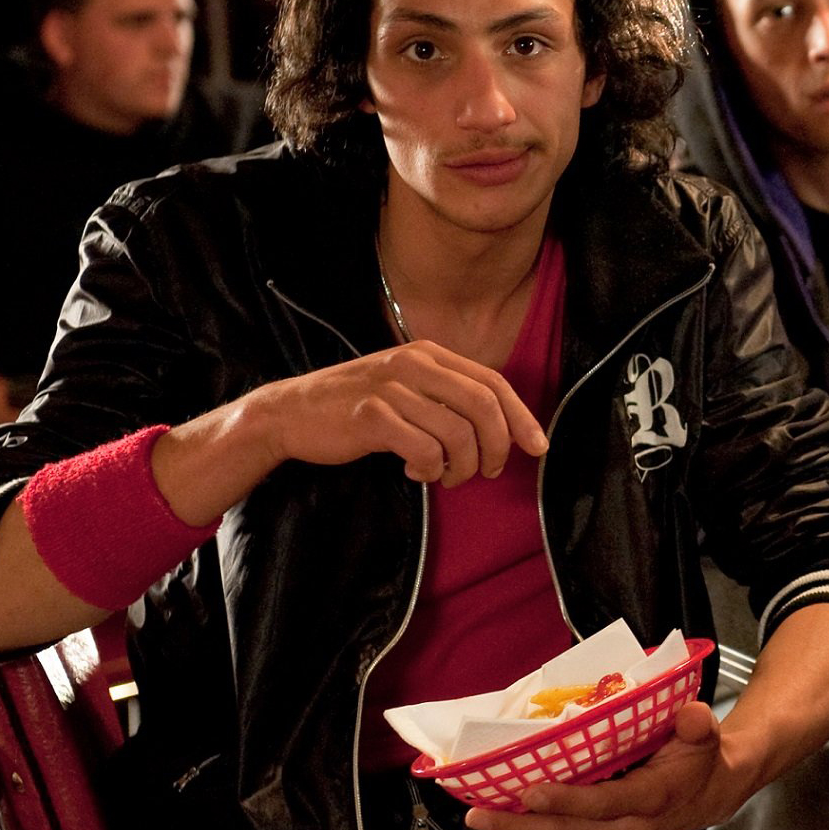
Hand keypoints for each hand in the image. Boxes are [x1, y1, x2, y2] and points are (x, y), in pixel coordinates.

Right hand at [242, 340, 547, 487]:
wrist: (291, 413)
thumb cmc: (357, 406)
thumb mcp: (407, 388)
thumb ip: (448, 398)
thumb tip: (501, 430)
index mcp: (430, 354)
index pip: (494, 384)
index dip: (522, 418)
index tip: (537, 448)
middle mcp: (414, 363)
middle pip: (484, 407)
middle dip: (496, 447)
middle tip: (486, 471)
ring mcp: (392, 387)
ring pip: (458, 434)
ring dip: (461, 466)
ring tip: (444, 475)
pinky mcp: (371, 415)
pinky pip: (425, 450)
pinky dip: (429, 470)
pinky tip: (415, 471)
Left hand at [465, 701, 753, 829]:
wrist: (715, 793)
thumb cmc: (700, 757)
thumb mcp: (705, 734)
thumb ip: (697, 724)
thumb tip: (691, 713)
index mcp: (653, 799)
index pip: (605, 804)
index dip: (567, 800)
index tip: (529, 791)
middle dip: (520, 827)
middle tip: (477, 816)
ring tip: (480, 816)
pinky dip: (539, 828)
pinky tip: (509, 814)